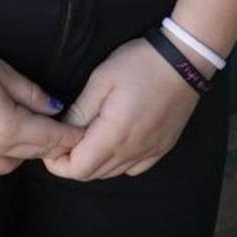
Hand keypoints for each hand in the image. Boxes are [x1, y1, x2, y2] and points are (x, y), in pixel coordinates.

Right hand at [0, 38, 86, 176]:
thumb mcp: (1, 70)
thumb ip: (29, 91)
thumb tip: (54, 106)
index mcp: (9, 126)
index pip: (47, 137)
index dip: (66, 136)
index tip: (80, 136)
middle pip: (28, 153)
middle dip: (46, 146)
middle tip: (56, 136)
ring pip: (3, 167)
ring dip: (17, 155)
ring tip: (20, 138)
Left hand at [41, 35, 206, 179]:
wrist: (184, 61)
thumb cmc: (139, 64)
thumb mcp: (102, 79)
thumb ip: (80, 110)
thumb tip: (62, 131)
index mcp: (114, 136)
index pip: (78, 169)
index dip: (58, 162)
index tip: (52, 142)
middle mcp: (132, 153)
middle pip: (93, 174)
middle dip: (72, 161)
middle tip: (64, 135)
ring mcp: (149, 154)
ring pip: (112, 173)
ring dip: (94, 161)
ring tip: (86, 135)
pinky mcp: (161, 149)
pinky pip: (132, 168)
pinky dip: (116, 162)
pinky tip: (113, 140)